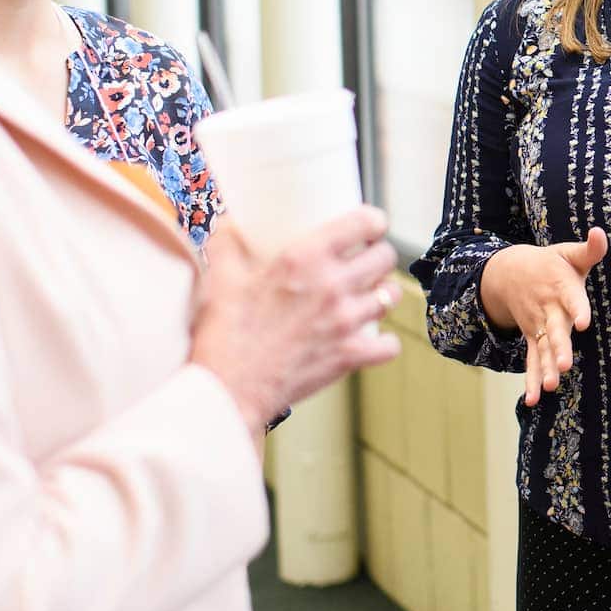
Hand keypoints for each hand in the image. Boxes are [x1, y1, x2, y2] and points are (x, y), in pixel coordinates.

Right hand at [192, 207, 401, 439]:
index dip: (373, 222)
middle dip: (378, 256)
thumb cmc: (224, 333)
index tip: (370, 227)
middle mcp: (332, 285)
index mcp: (304, 258)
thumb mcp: (220, 276)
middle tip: (366, 262)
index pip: (363, 223)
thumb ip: (227, 243)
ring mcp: (345, 321)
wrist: (228, 388)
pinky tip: (372, 339)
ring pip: (390, 296)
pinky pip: (390, 344)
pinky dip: (384, 343)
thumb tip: (230, 222)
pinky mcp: (350, 355)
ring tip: (368, 296)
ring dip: (381, 294)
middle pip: (385, 257)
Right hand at [480, 229, 607, 406]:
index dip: (577, 310)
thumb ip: (589, 249)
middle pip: (554, 331)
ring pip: (541, 350)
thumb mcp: (568, 253)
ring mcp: (537, 328)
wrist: (508, 273)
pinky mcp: (531, 339)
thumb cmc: (549, 264)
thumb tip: (603, 232)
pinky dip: (531, 381)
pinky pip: (530, 361)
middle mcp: (548, 311)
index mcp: (561, 288)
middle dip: (559, 348)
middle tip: (565, 365)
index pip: (571, 299)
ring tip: (551, 386)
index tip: (583, 322)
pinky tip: (533, 400)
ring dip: (545, 369)